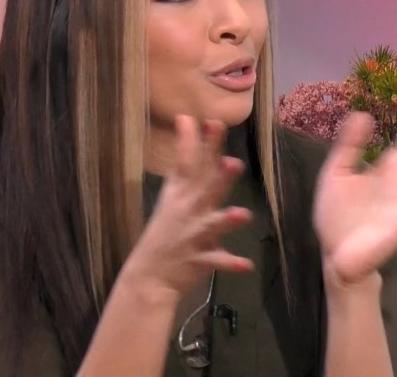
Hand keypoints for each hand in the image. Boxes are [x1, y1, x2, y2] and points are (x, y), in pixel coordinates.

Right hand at [123, 115, 253, 301]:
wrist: (150, 273)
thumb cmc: (166, 227)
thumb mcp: (172, 192)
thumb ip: (185, 160)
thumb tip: (188, 122)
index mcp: (180, 193)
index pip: (188, 163)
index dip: (200, 144)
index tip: (211, 122)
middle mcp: (187, 211)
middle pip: (205, 190)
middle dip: (219, 177)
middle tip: (233, 162)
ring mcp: (193, 236)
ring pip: (212, 226)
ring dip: (226, 220)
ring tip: (242, 214)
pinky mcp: (200, 260)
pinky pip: (217, 261)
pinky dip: (230, 263)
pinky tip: (246, 264)